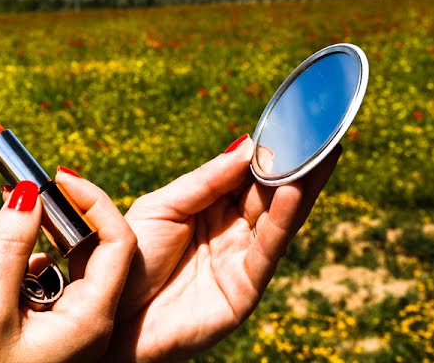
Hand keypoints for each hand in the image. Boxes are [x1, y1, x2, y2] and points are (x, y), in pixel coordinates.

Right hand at [0, 179, 136, 362]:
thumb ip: (8, 246)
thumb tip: (27, 190)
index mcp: (92, 316)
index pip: (118, 241)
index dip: (92, 201)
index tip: (54, 178)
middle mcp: (93, 320)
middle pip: (95, 248)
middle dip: (58, 217)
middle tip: (21, 192)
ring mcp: (76, 328)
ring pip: (68, 265)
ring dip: (35, 245)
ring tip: (0, 236)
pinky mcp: (56, 332)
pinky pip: (50, 286)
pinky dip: (24, 270)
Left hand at [89, 135, 338, 361]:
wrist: (110, 315)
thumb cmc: (130, 260)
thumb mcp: (163, 207)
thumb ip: (205, 181)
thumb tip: (247, 146)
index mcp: (210, 208)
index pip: (247, 173)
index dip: (269, 149)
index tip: (293, 119)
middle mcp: (231, 232)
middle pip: (271, 192)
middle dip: (297, 163)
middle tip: (323, 130)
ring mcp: (240, 261)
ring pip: (278, 217)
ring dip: (303, 186)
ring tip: (322, 154)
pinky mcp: (244, 290)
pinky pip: (267, 250)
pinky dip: (283, 221)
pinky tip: (295, 192)